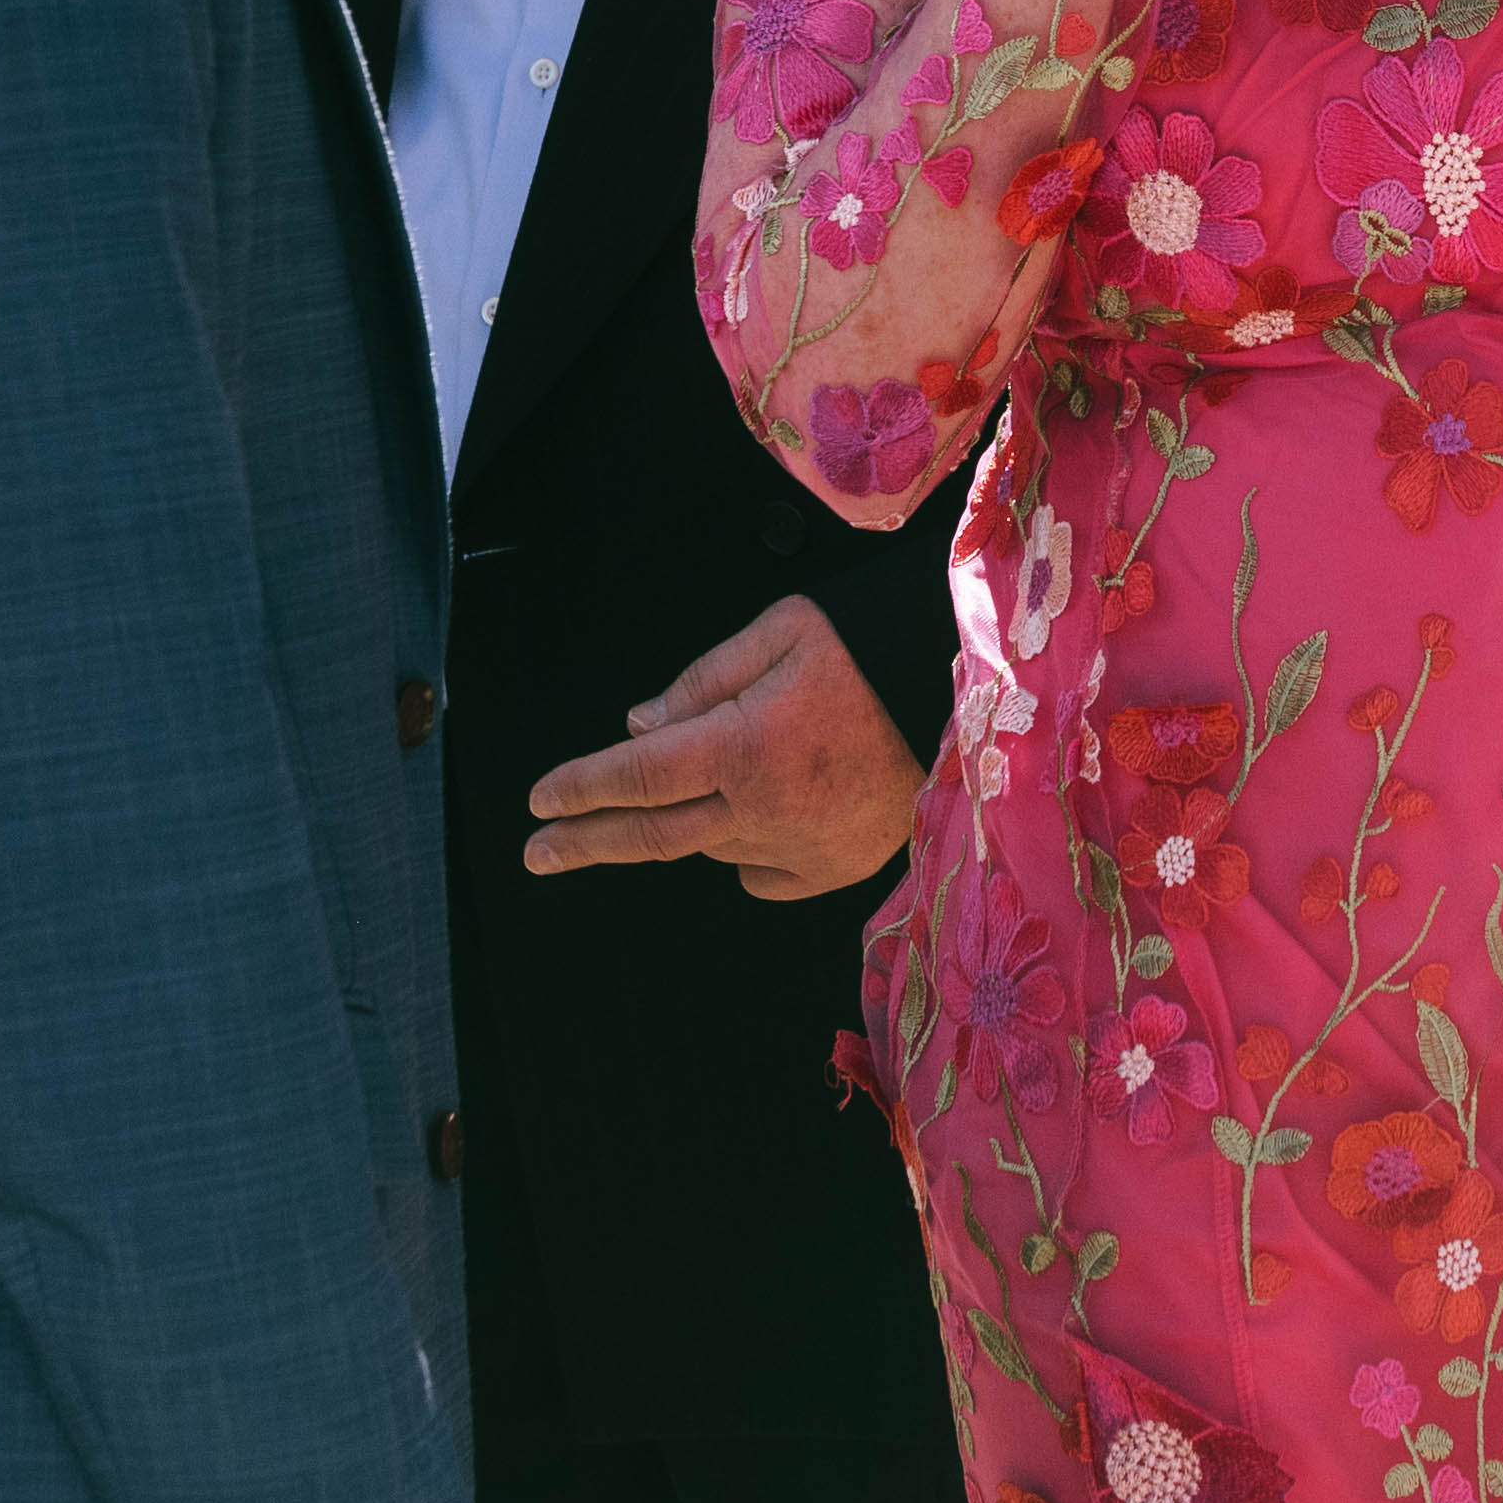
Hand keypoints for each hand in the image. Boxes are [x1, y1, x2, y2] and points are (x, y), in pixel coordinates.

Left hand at [529, 591, 925, 899]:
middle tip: (536, 853)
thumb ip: (704, 678)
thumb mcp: (784, 631)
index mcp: (743, 746)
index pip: (638, 775)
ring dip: (692, 817)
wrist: (965, 707)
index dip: (582, 788)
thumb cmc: (869, 653)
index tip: (538, 803)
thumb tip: (639, 726)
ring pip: (711, 843)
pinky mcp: (831, 871)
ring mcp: (797, 848)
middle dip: (585, 843)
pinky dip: (745, 847)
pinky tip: (764, 812)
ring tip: (730, 770)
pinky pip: (760, 872)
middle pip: (653, 834)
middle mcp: (761, 809)